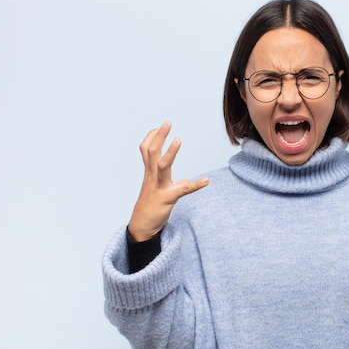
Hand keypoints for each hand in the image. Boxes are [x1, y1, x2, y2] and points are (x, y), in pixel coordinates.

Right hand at [128, 121, 209, 241]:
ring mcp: (159, 187)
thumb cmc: (151, 208)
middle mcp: (152, 177)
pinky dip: (195, 185)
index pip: (147, 151)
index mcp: (150, 174)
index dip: (152, 137)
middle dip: (159, 136)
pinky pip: (183, 190)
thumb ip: (173, 184)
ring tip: (178, 140)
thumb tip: (186, 182)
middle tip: (167, 122)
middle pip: (152, 152)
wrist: (142, 227)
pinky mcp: (168, 198)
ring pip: (162, 166)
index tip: (159, 126)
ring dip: (170, 153)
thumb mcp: (161, 193)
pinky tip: (206, 180)